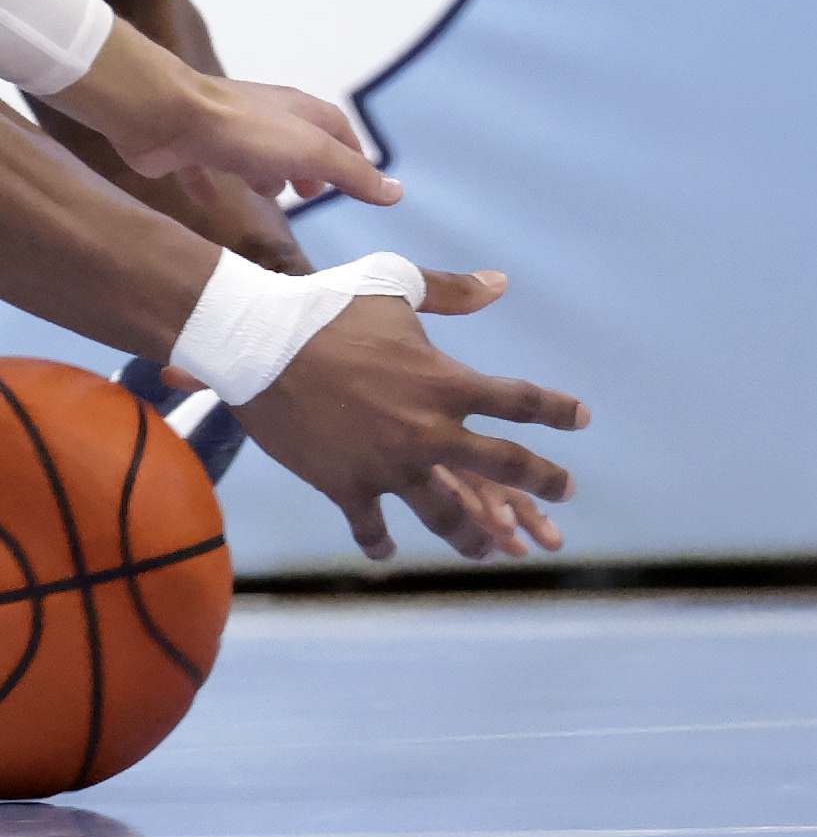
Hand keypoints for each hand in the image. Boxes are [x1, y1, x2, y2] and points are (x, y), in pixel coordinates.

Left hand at [50, 28, 398, 206]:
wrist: (164, 115)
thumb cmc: (242, 131)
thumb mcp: (310, 153)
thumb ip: (351, 173)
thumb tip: (397, 191)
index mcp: (296, 110)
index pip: (335, 128)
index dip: (350, 154)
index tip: (358, 182)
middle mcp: (261, 115)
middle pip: (293, 140)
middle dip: (306, 166)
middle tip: (309, 195)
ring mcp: (222, 129)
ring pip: (250, 152)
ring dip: (262, 172)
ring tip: (266, 194)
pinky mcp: (187, 146)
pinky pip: (200, 167)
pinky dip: (207, 183)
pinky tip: (209, 202)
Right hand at [228, 277, 587, 561]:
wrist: (256, 341)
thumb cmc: (324, 305)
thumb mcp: (392, 283)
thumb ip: (451, 290)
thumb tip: (500, 283)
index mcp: (445, 383)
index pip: (520, 402)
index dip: (556, 410)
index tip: (580, 418)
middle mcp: (428, 431)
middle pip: (505, 465)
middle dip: (544, 481)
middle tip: (565, 491)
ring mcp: (389, 464)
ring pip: (448, 515)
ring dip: (474, 535)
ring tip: (490, 549)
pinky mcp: (347, 484)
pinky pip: (371, 526)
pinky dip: (379, 544)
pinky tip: (387, 553)